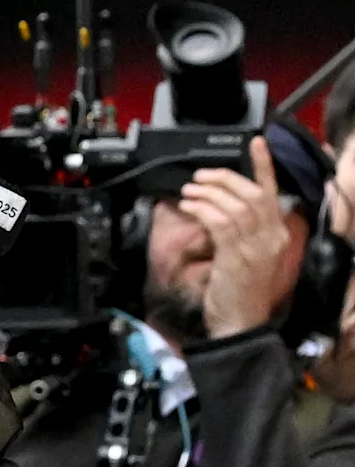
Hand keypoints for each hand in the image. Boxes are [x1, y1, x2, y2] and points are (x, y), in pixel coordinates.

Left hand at [182, 140, 299, 340]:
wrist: (241, 324)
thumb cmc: (239, 292)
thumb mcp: (247, 257)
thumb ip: (241, 232)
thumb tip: (219, 208)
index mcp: (277, 235)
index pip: (272, 193)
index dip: (263, 165)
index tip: (255, 143)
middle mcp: (272, 238)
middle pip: (252, 194)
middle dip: (224, 179)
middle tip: (200, 177)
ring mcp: (257, 247)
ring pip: (235, 205)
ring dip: (209, 193)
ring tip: (190, 191)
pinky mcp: (238, 256)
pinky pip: (221, 223)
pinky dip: (203, 210)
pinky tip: (189, 207)